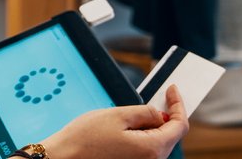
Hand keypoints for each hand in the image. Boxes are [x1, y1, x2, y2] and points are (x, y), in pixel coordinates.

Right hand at [41, 85, 188, 158]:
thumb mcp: (118, 115)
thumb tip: (161, 113)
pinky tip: (131, 126)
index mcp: (152, 149)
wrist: (63, 158)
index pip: (179, 126)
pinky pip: (145, 150)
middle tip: (159, 96)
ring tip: (138, 112)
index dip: (178, 105)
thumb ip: (145, 112)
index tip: (172, 90)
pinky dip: (144, 136)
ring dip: (153, 126)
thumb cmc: (84, 138)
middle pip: (170, 136)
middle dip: (167, 115)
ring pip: (157, 143)